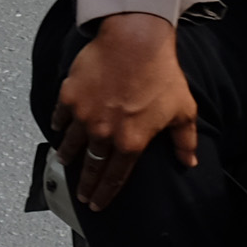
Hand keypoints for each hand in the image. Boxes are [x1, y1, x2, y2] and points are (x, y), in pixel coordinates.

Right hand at [52, 12, 197, 211]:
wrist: (135, 42)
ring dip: (68, 156)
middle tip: (81, 195)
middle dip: (85, 185)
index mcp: (131, 142)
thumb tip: (189, 160)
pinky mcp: (69, 97)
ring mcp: (83, 116)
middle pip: (90, 167)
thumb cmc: (161, 74)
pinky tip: (58, 129)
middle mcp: (104, 134)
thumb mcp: (182, 109)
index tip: (98, 204)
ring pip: (70, 145)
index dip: (105, 194)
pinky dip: (58, 125)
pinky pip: (60, 118)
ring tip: (65, 162)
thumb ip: (184, 140)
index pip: (115, 177)